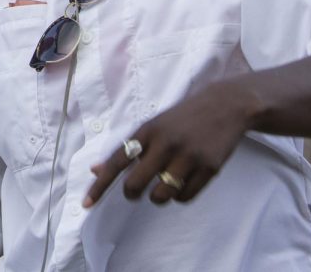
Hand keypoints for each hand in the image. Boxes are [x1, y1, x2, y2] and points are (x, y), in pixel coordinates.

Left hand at [84, 80, 258, 206]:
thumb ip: (126, 148)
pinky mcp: (209, 168)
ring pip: (161, 195)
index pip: (116, 162)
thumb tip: (95, 169)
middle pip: (136, 183)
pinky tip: (183, 182)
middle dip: (131, 194)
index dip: (100, 185)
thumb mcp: (152, 126)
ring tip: (163, 185)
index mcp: (147, 130)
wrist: (224, 106)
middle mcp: (165, 143)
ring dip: (158, 197)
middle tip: (134, 193)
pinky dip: (180, 196)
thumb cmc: (181, 118)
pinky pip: (185, 197)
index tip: (87, 204)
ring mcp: (188, 156)